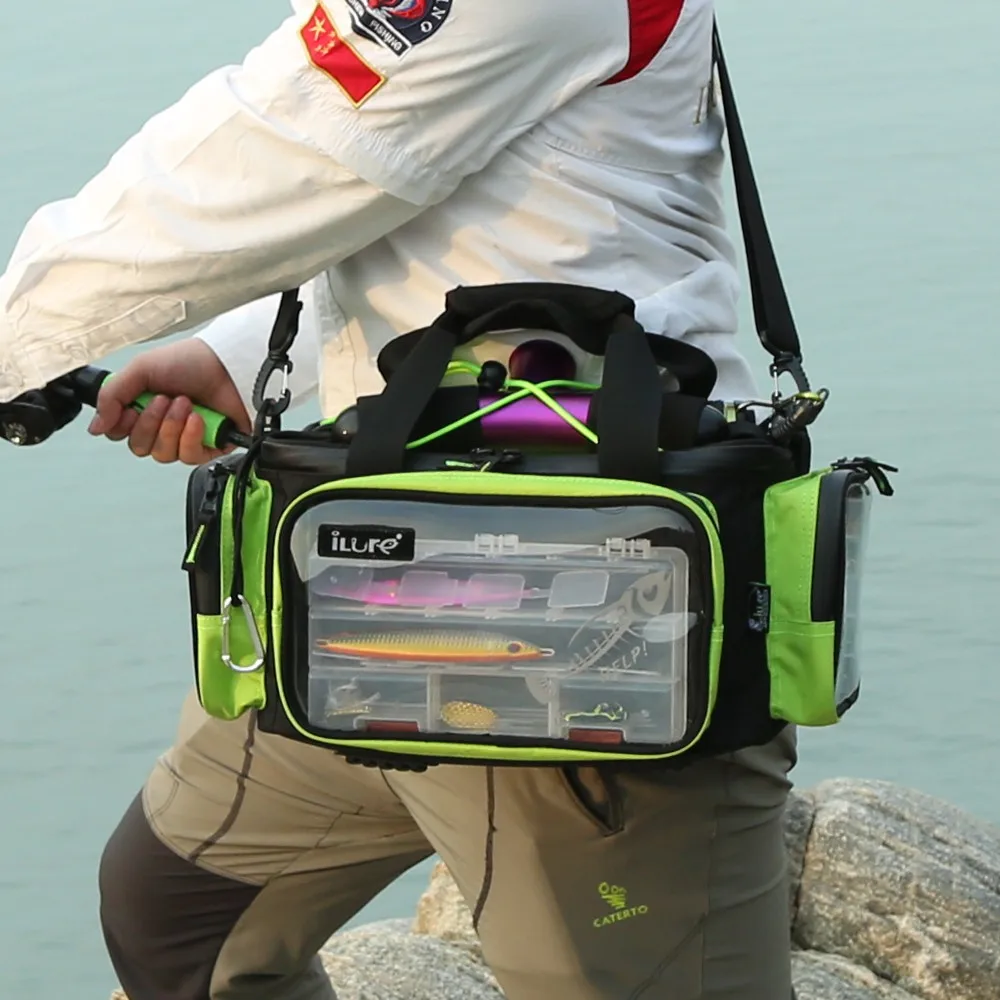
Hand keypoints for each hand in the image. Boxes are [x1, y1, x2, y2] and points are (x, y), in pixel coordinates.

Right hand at [88, 338, 250, 464]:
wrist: (228, 365)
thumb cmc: (189, 362)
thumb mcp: (141, 369)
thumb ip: (112, 396)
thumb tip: (95, 428)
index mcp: (144, 406)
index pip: (120, 433)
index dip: (122, 426)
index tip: (130, 409)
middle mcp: (163, 424)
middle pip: (139, 447)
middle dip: (150, 423)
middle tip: (164, 400)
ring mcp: (185, 437)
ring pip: (162, 454)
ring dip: (171, 428)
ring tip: (185, 404)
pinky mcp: (209, 447)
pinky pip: (189, 457)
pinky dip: (190, 437)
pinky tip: (198, 420)